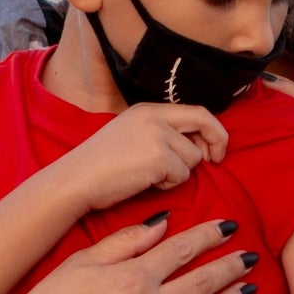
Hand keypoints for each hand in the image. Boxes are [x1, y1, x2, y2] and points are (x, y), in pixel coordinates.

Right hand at [0, 215, 255, 293]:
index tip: (230, 226)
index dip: (210, 235)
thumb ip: (127, 241)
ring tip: (251, 289)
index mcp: (133, 277)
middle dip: (231, 267)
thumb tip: (164, 223)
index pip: (184, 249)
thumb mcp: (83, 260)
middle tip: (252, 257)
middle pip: (203, 282)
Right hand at [55, 103, 228, 210]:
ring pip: (193, 157)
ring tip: (153, 176)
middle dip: (216, 143)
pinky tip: (146, 182)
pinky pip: (182, 175)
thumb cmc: (101, 165)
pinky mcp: (158, 158)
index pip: (196, 111)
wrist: (76, 179)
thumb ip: (162, 133)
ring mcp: (157, 136)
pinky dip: (168, 184)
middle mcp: (155, 117)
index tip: (215, 149)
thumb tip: (197, 146)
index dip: (213, 129)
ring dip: (179, 172)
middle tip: (215, 161)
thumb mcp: (132, 135)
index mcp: (148, 109)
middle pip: (204, 122)